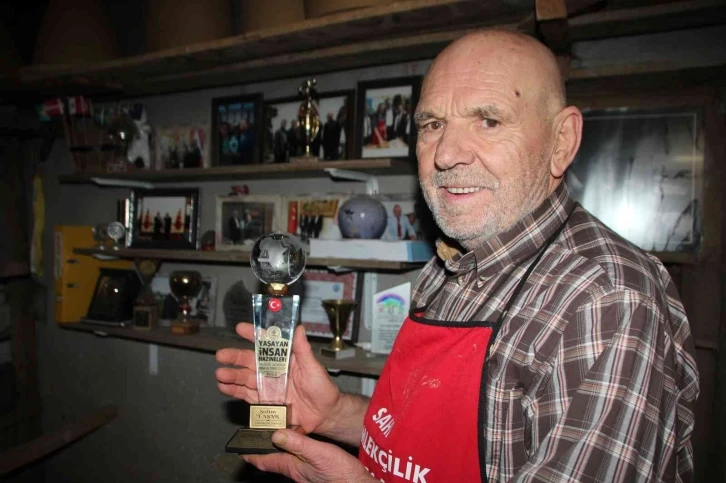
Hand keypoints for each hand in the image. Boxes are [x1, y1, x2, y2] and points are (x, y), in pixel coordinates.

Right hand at [216, 323, 340, 434]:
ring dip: (232, 375)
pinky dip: (234, 391)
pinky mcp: (264, 402)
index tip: (241, 328)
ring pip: (245, 378)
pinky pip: (247, 395)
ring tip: (220, 374)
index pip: (267, 344)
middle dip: (235, 357)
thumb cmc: (322, 388)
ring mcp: (267, 386)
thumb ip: (303, 349)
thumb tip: (298, 327)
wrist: (324, 415)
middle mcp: (273, 371)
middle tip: (221, 354)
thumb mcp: (313, 367)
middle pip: (250, 361)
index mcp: (284, 359)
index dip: (254, 335)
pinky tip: (224, 387)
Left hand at [244, 429, 374, 482]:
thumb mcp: (319, 454)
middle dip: (262, 452)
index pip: (265, 460)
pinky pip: (298, 461)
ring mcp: (306, 473)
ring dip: (276, 451)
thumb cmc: (341, 474)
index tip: (240, 448)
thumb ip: (298, 443)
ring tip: (272, 440)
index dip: (251, 454)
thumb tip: (276, 434)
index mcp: (293, 467)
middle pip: (273, 461)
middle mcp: (297, 471)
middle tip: (253, 441)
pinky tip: (297, 448)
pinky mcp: (316, 472)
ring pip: (285, 460)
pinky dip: (292, 452)